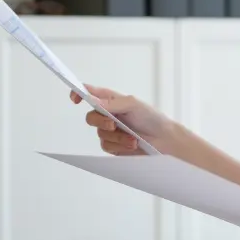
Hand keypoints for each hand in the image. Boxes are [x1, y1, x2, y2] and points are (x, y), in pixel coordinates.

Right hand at [70, 84, 188, 156]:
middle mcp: (108, 114)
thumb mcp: (133, 104)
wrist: (164, 140)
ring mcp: (110, 131)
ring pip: (99, 134)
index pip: (89, 93)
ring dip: (117, 137)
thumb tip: (93, 103)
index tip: (75, 98)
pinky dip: (119, 146)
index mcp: (111, 100)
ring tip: (133, 138)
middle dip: (100, 122)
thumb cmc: (151, 117)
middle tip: (112, 124)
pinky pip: (106, 146)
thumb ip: (112, 103)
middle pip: (90, 117)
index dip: (78, 93)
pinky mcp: (113, 145)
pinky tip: (132, 144)